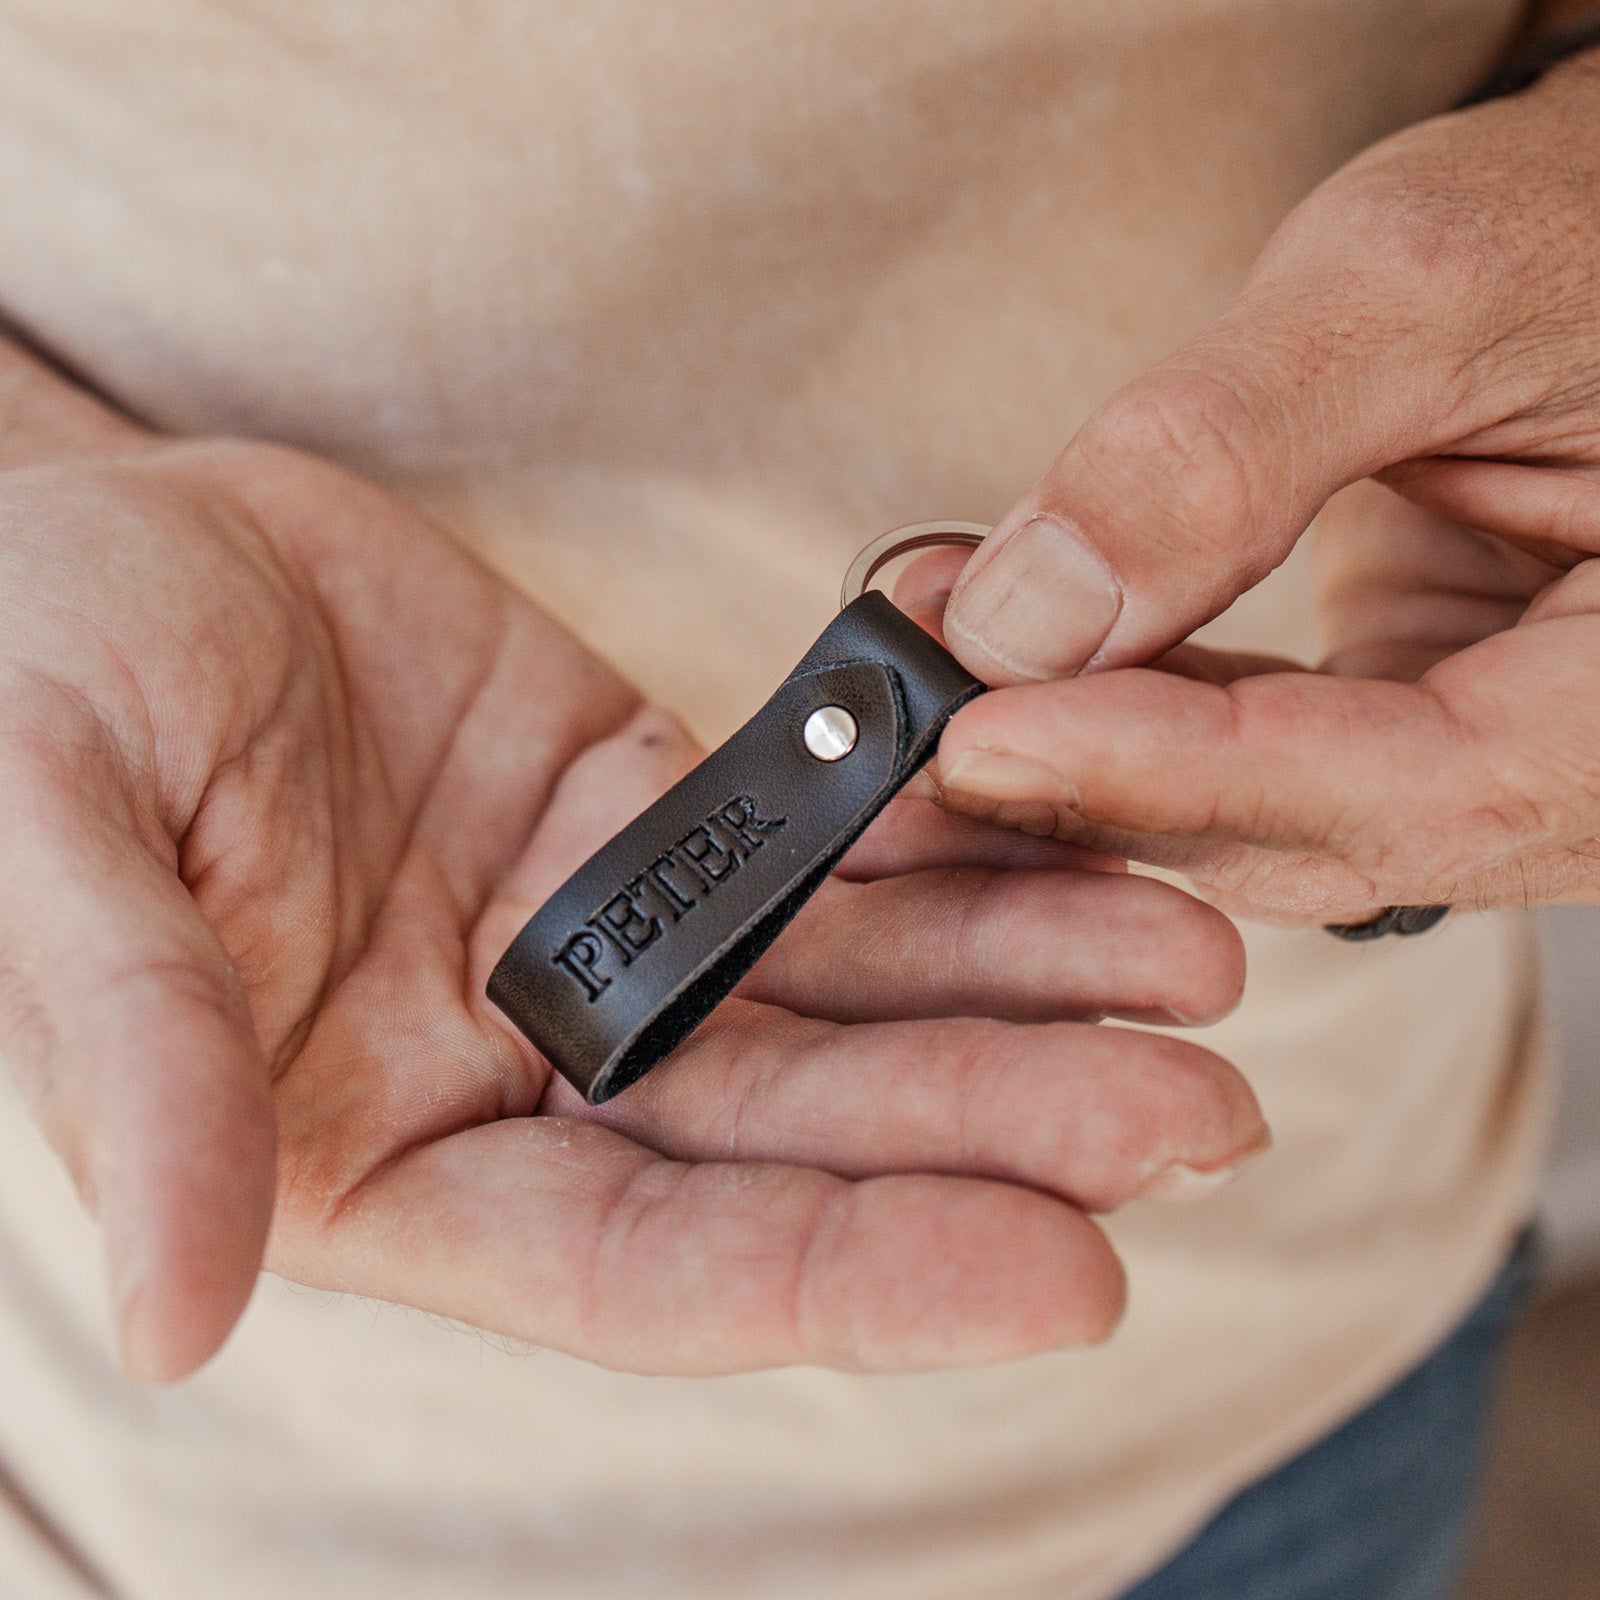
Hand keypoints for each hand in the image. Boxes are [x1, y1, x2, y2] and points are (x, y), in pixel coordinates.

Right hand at [0, 406, 1261, 1381]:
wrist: (102, 542)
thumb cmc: (30, 690)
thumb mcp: (49, 854)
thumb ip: (137, 1064)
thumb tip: (179, 1312)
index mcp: (383, 1160)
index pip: (649, 1265)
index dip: (855, 1277)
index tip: (1072, 1279)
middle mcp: (521, 1076)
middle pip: (798, 1135)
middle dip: (1001, 1127)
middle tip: (1206, 1107)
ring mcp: (603, 936)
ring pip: (846, 993)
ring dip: (1022, 985)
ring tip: (1199, 962)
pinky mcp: (654, 805)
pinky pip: (828, 840)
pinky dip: (953, 844)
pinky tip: (1085, 825)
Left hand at [913, 49, 1599, 921]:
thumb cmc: (1589, 230)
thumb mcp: (1420, 293)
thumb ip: (1224, 456)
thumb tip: (1028, 615)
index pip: (1408, 788)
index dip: (1174, 775)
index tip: (986, 742)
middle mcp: (1585, 762)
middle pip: (1316, 834)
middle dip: (1101, 781)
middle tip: (923, 719)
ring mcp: (1496, 751)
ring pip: (1269, 816)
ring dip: (1095, 751)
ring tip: (950, 668)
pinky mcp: (1416, 716)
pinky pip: (1259, 754)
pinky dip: (1136, 708)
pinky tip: (1029, 651)